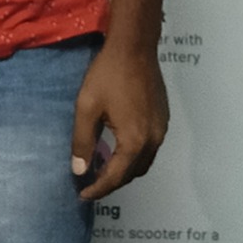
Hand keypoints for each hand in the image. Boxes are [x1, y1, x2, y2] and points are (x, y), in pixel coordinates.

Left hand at [70, 42, 168, 200]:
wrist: (134, 46)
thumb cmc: (108, 74)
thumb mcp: (87, 107)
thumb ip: (82, 141)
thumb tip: (80, 170)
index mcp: (134, 140)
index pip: (116, 177)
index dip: (98, 189)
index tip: (82, 195)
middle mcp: (153, 139)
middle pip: (133, 173)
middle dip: (112, 182)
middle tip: (90, 184)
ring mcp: (161, 128)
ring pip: (143, 162)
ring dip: (124, 170)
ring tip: (102, 169)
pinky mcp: (163, 118)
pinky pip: (149, 147)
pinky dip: (134, 155)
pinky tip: (117, 148)